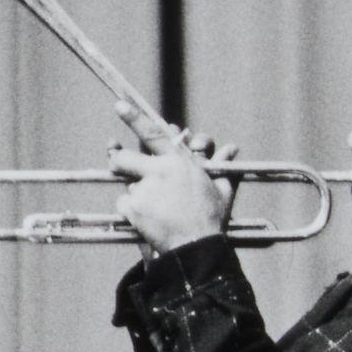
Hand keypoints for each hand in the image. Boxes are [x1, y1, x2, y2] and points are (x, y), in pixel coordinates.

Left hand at [106, 128, 231, 252]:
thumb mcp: (222, 189)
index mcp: (179, 161)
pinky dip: (132, 211)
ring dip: (138, 194)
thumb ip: (222, 166)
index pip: (152, 133)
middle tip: (121, 167)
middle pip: (123, 159)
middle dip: (119, 162)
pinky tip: (149, 220)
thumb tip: (232, 148)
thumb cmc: (211, 219)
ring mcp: (144, 189)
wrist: (196, 246)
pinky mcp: (134, 207)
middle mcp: (159, 171)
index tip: (119, 105)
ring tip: (158, 211)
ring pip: (128, 185)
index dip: (134, 117)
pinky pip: (125, 203)